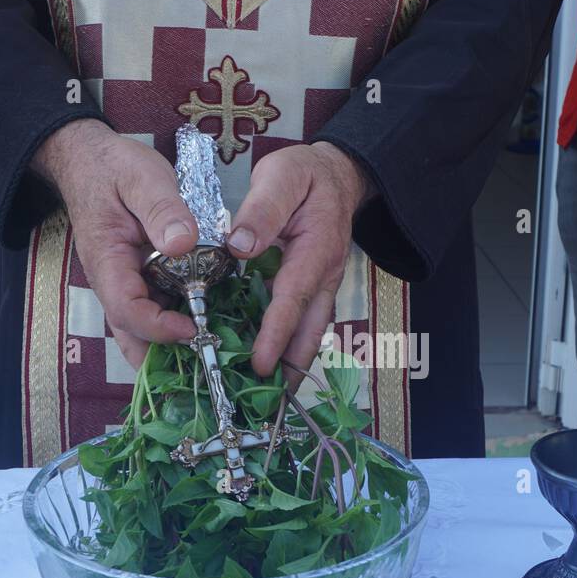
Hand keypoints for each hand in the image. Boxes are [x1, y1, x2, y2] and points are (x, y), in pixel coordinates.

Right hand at [31, 119, 198, 367]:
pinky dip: (176, 322)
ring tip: (210, 354)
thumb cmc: (115, 167)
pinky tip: (208, 326)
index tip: (193, 327)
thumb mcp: (142, 177)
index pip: (127, 310)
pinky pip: (155, 308)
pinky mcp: (140, 277)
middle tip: (203, 364)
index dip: (159, 327)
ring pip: (142, 328)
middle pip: (131, 333)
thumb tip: (183, 243)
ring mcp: (126, 281)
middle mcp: (113, 280)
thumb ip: (163, 208)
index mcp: (108, 260)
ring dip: (170, 346)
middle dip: (161, 358)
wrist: (91, 159)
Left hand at [226, 142, 373, 379]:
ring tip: (272, 397)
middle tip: (270, 402)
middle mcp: (324, 275)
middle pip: (310, 330)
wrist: (337, 175)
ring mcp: (323, 285)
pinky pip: (305, 323)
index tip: (261, 363)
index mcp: (315, 250)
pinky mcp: (315, 288)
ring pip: (311, 332)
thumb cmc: (304, 176)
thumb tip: (239, 247)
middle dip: (292, 367)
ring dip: (293, 364)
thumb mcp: (281, 178)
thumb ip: (262, 210)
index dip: (276, 333)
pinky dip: (291, 346)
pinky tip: (272, 364)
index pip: (292, 298)